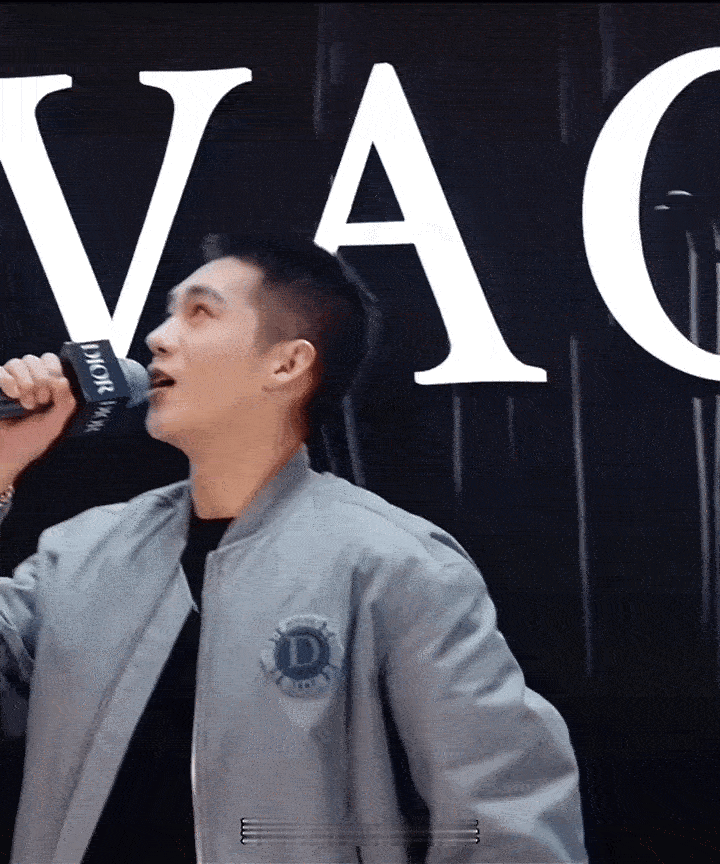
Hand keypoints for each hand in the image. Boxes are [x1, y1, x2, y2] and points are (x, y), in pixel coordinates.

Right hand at [0, 353, 77, 485]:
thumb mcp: (55, 424)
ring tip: (26, 405)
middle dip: (41, 381)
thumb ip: (65, 403)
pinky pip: (0, 370)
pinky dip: (8, 381)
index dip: (54, 371)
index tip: (54, 392)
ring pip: (18, 363)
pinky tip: (12, 395)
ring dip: (26, 384)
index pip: (51, 360)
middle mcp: (26, 379)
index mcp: (45, 384)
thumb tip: (62, 379)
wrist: (6, 454)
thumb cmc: (30, 439)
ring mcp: (8, 381)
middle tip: (40, 402)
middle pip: (35, 359)